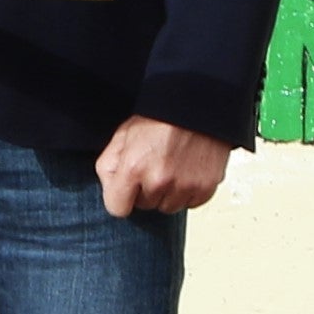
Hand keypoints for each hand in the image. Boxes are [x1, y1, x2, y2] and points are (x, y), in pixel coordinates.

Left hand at [97, 115, 227, 219]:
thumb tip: (110, 189)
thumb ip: (109, 166)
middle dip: (146, 190)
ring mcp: (184, 186)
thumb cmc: (161, 117)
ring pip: (167, 207)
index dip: (120, 197)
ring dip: (167, 193)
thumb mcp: (123, 135)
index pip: (117, 208)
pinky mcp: (205, 188)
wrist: (198, 104)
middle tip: (154, 164)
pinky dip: (188, 192)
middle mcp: (159, 180)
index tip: (127, 187)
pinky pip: (190, 204)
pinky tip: (187, 171)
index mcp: (133, 168)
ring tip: (172, 166)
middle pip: (144, 206)